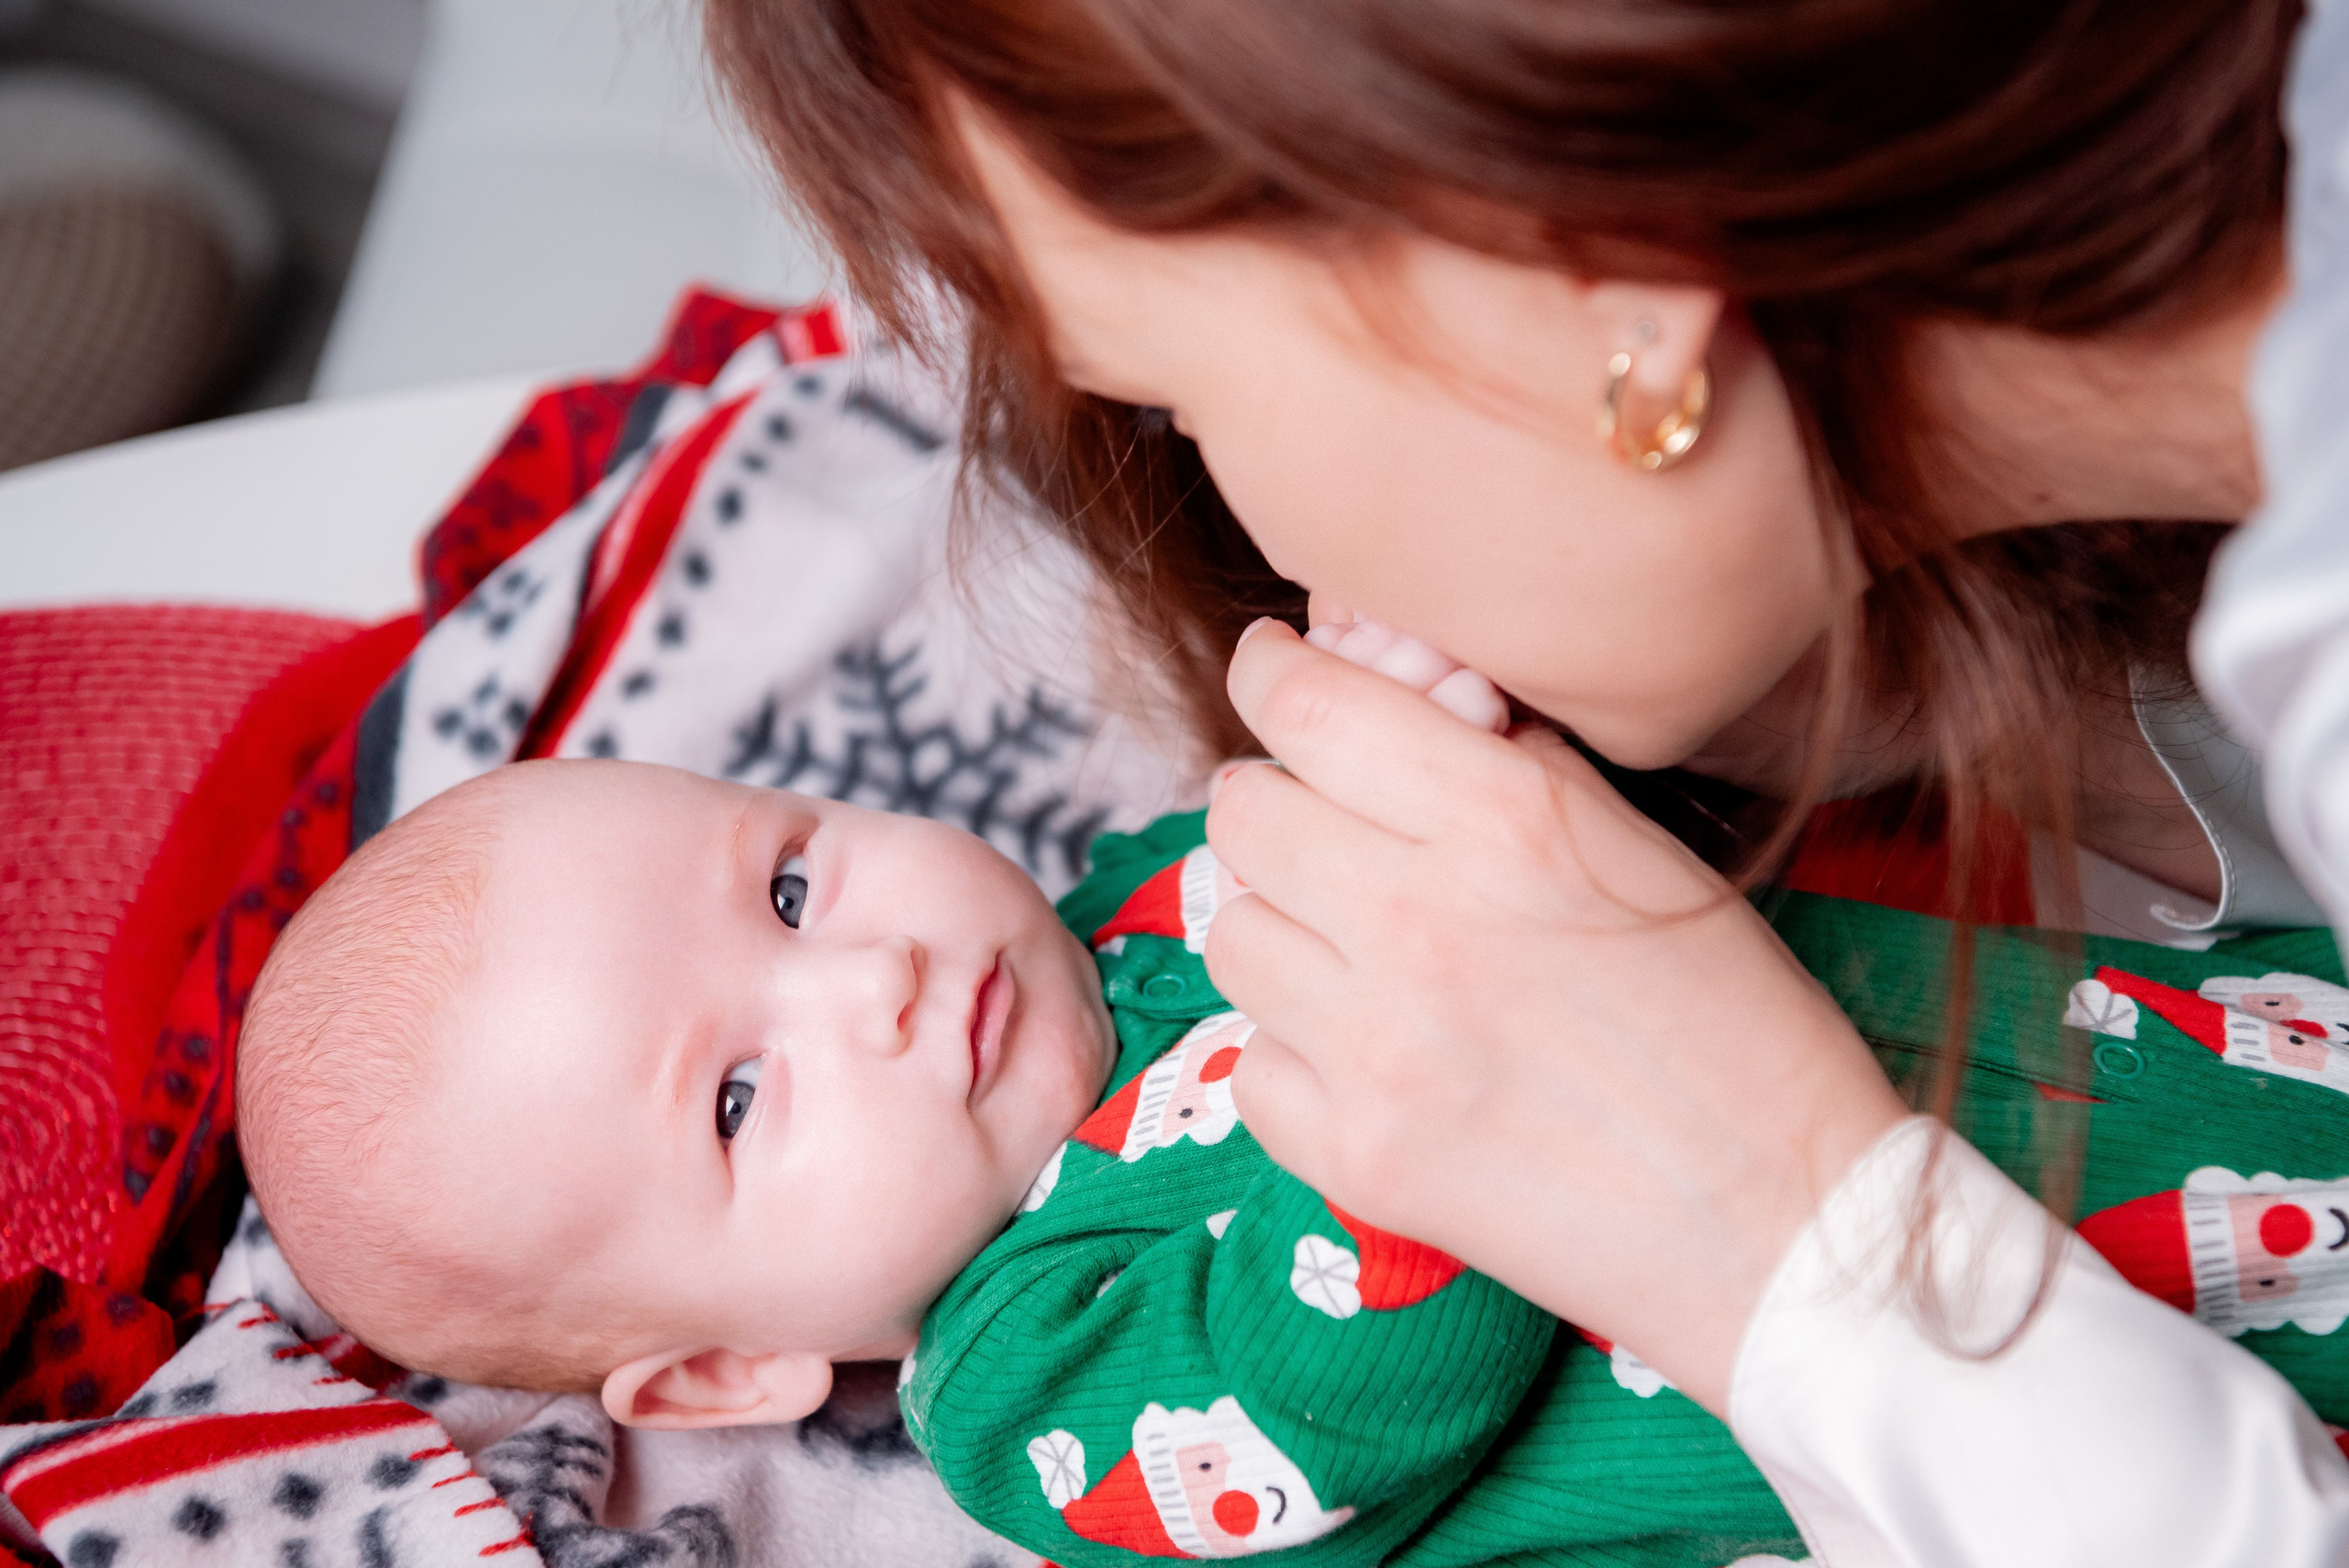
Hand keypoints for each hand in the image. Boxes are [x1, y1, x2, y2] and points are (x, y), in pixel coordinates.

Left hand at [1203, 619, 1905, 1413]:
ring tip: (1352, 947)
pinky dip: (1293, 1049)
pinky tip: (1370, 1051)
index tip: (1275, 672)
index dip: (1274, 673)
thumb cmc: (1738, 1030)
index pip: (1309, 707)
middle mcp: (1418, 923)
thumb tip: (1414, 702)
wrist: (1782, 1226)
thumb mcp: (1645, 854)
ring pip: (1232, 933)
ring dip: (1280, 923)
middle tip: (1322, 822)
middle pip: (1243, 813)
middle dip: (1275, 797)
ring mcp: (1374, 1048)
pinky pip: (1251, 1063)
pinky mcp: (1355, 1155)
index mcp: (1506, 825)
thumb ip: (1516, 767)